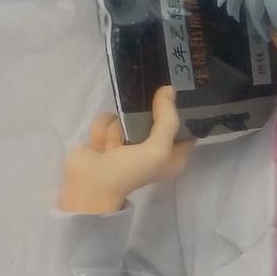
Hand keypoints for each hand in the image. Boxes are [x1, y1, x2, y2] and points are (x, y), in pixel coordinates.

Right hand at [57, 87, 193, 212]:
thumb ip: (167, 120)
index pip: (186, 128)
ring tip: (116, 142)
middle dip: (149, 111)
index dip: (185, 111)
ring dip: (120, 125)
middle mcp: (154, 147)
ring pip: (130, 115)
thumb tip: (169, 90)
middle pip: (158, 116)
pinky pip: (109, 120)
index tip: (181, 90)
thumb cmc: (130, 171)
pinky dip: (104, 129)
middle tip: (146, 102)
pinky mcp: (108, 136)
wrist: (90, 185)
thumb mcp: (158, 149)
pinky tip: (101, 143)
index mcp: (173, 155)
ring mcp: (130, 141)